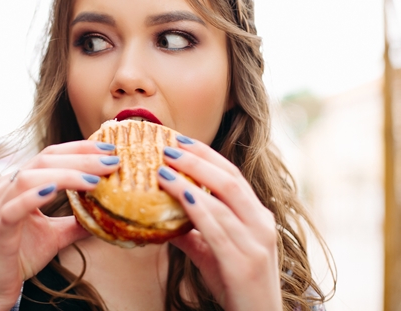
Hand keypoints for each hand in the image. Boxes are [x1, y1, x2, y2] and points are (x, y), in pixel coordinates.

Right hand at [0, 141, 118, 310]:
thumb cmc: (20, 256)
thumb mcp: (55, 235)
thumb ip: (77, 222)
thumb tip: (108, 216)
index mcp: (19, 183)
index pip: (51, 155)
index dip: (80, 149)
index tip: (109, 149)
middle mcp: (7, 188)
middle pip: (44, 160)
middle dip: (81, 158)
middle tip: (111, 161)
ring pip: (29, 178)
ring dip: (65, 175)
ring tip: (93, 180)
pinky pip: (13, 209)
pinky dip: (32, 198)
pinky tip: (53, 192)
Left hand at [157, 137, 280, 310]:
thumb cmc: (236, 283)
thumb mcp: (213, 251)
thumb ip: (192, 231)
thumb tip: (162, 216)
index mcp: (257, 215)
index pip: (232, 175)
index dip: (206, 155)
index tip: (180, 140)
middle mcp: (261, 224)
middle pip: (229, 180)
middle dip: (197, 160)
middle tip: (168, 147)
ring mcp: (256, 243)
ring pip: (222, 201)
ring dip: (190, 181)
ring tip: (163, 169)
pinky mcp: (244, 263)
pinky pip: (217, 230)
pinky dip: (198, 210)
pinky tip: (179, 197)